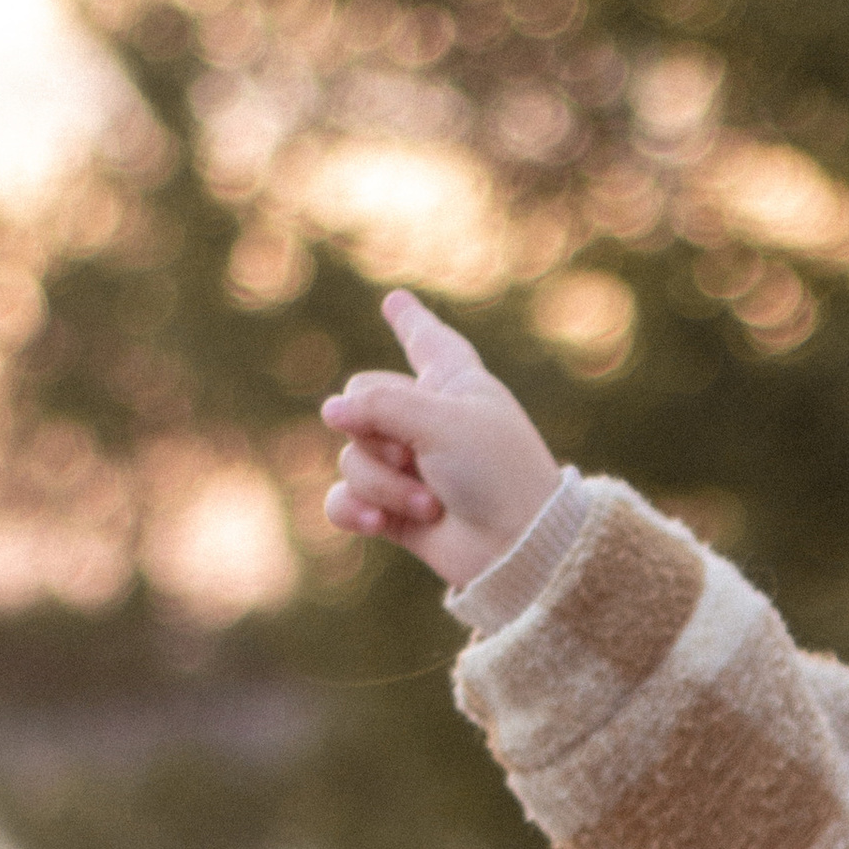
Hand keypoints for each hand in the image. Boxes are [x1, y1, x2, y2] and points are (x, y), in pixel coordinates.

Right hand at [320, 290, 565, 588]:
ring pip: (353, 458)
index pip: (429, 342)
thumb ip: (379, 405)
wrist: (518, 549)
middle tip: (416, 459)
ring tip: (430, 505)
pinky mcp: (394, 512)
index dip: (412, 321)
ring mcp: (409, 467)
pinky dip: (355, 510)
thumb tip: (329, 412)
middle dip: (376, 433)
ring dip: (385, 485)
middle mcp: (428, 420)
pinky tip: (376, 524)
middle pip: (360, 402)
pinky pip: (344, 500)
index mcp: (454, 383)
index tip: (397, 300)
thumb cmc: (496, 473)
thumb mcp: (439, 421)